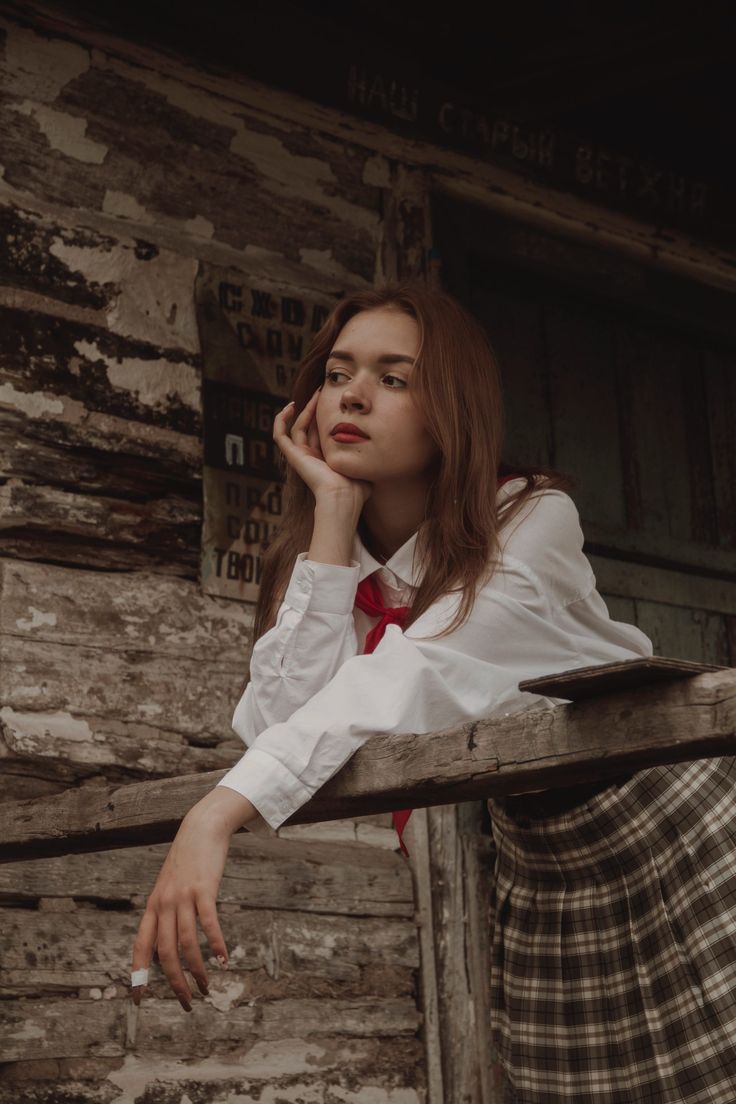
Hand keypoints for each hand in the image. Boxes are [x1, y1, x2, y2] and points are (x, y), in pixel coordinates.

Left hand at [130, 788, 256, 1011]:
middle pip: (165, 953)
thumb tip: (168, 942)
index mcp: (153, 906)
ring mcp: (183, 897)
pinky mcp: (203, 889)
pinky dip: (216, 945)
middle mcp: (164, 904)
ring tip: (208, 986)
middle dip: (175, 983)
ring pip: (186, 944)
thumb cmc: (187, 860)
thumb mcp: (169, 886)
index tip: (139, 1000)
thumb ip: (167, 912)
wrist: (201, 828)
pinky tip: (224, 960)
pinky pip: (208, 924)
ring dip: (197, 970)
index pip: (141, 947)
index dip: (138, 975)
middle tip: (187, 1003)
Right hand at [274, 388, 371, 510]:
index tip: (336, 402)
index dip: (326, 417)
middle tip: (324, 391)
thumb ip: (367, 459)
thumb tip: (378, 454)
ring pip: (297, 427)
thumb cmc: (356, 488)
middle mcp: (312, 458)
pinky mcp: (293, 456)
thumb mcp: (364, 467)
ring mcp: (301, 457)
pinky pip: (280, 435)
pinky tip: (290, 406)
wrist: (344, 496)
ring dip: (305, 410)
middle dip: (316, 408)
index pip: (323, 433)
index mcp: (327, 460)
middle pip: (311, 427)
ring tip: (316, 394)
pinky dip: (281, 421)